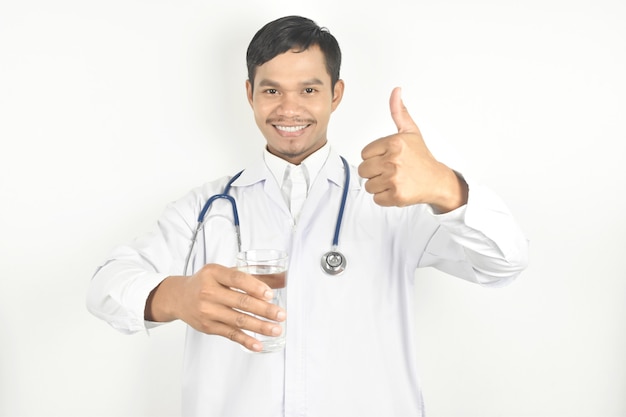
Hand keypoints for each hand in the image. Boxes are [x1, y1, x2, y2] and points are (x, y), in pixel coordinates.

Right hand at [145, 264, 285, 351]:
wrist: (178, 297)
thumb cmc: (205, 283)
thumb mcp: (220, 272)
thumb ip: (244, 276)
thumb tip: (278, 281)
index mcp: (213, 273)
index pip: (237, 279)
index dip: (255, 287)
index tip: (271, 294)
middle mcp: (208, 292)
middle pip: (241, 302)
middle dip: (264, 310)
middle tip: (281, 315)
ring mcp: (207, 311)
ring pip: (238, 320)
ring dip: (260, 326)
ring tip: (276, 329)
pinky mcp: (208, 327)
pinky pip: (230, 334)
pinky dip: (246, 340)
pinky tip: (258, 344)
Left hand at [358, 87, 467, 212]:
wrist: (437, 180)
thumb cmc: (421, 157)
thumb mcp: (411, 132)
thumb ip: (399, 112)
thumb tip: (396, 90)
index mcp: (394, 142)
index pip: (364, 153)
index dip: (374, 157)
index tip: (388, 158)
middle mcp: (393, 160)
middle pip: (363, 170)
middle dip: (374, 172)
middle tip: (391, 170)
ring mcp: (395, 179)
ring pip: (369, 185)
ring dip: (379, 185)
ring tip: (395, 180)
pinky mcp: (396, 196)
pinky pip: (376, 198)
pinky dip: (384, 197)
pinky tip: (397, 189)